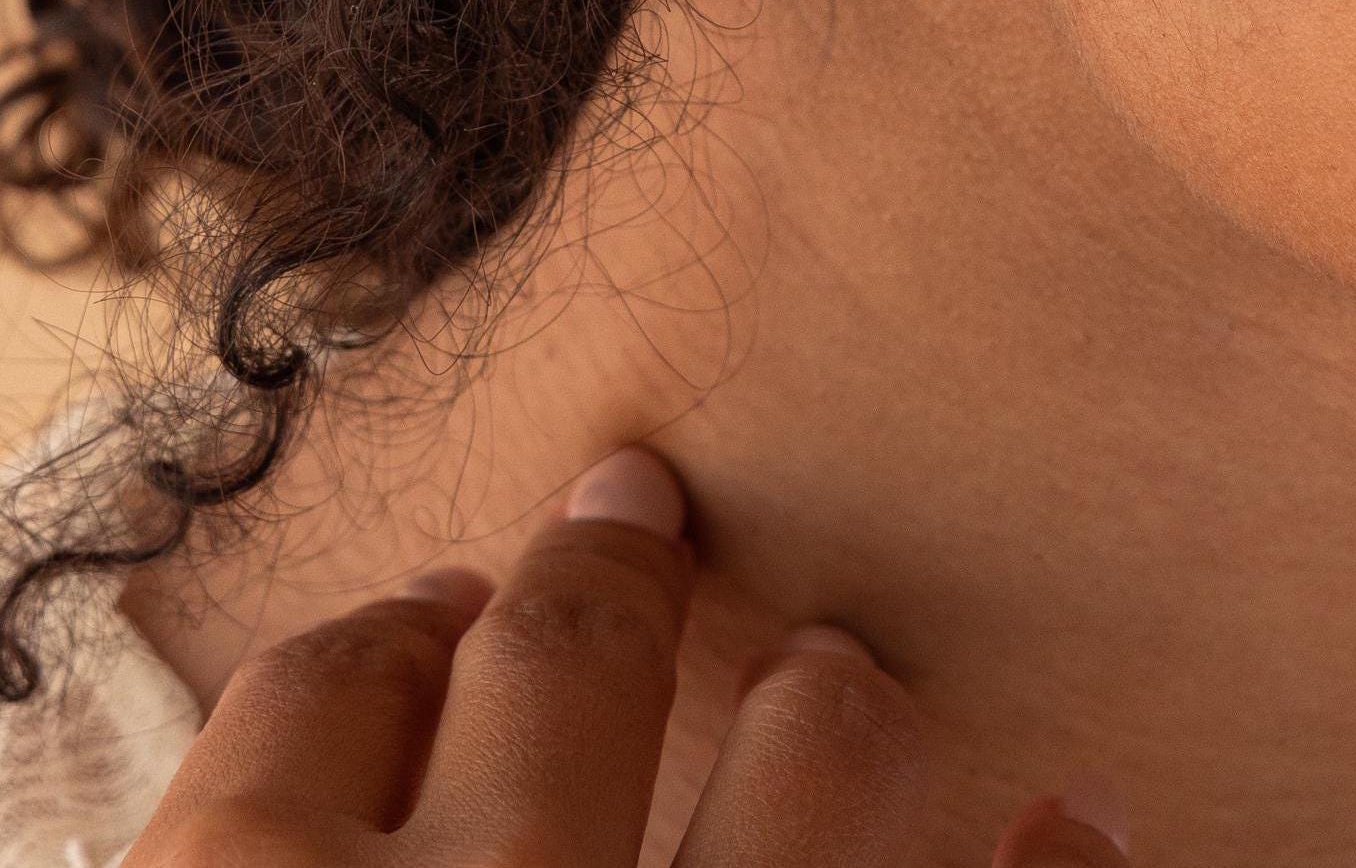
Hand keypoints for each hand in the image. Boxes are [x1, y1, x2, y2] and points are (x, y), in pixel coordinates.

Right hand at [125, 448, 1129, 867]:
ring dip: (833, 707)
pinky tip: (1078, 821)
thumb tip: (342, 736)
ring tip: (840, 685)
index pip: (304, 705)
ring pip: (819, 756)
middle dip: (606, 587)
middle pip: (564, 662)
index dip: (372, 646)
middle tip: (639, 522)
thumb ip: (277, 851)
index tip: (426, 615)